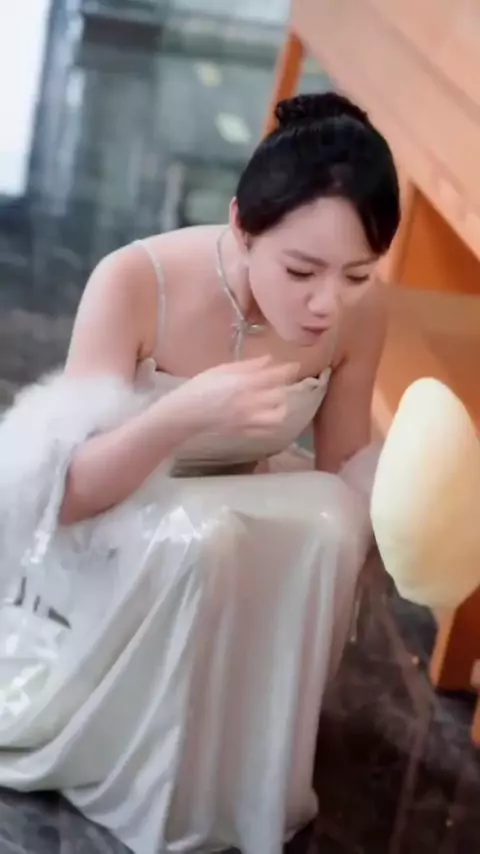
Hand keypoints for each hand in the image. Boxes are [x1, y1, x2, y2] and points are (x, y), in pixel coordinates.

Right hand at [171, 356, 298, 436]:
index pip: (274, 376)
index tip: (294, 365)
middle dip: (282, 387)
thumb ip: (248, 366)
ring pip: (278, 415)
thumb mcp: (222, 370)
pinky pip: (268, 430)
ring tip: (275, 401)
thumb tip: (269, 359)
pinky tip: (267, 415)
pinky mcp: (246, 432)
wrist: (186, 415)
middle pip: (279, 394)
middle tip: (279, 382)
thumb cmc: (200, 388)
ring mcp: (249, 420)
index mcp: (244, 383)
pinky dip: (272, 422)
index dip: (288, 370)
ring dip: (280, 406)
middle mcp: (250, 402)